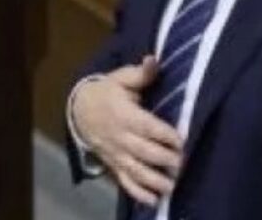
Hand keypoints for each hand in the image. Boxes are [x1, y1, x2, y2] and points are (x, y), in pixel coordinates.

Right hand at [72, 55, 183, 206]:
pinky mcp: (114, 164)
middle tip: (182, 163)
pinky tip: (154, 201)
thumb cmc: (108, 92)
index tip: (180, 140)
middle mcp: (119, 136)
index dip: (163, 134)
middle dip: (163, 159)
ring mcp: (116, 153)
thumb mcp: (121, 77)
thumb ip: (141, 73)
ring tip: (172, 186)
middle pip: (143, 151)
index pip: (145, 126)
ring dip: (153, 180)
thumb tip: (154, 60)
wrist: (80, 110)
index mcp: (122, 114)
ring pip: (135, 170)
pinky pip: (125, 182)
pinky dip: (138, 193)